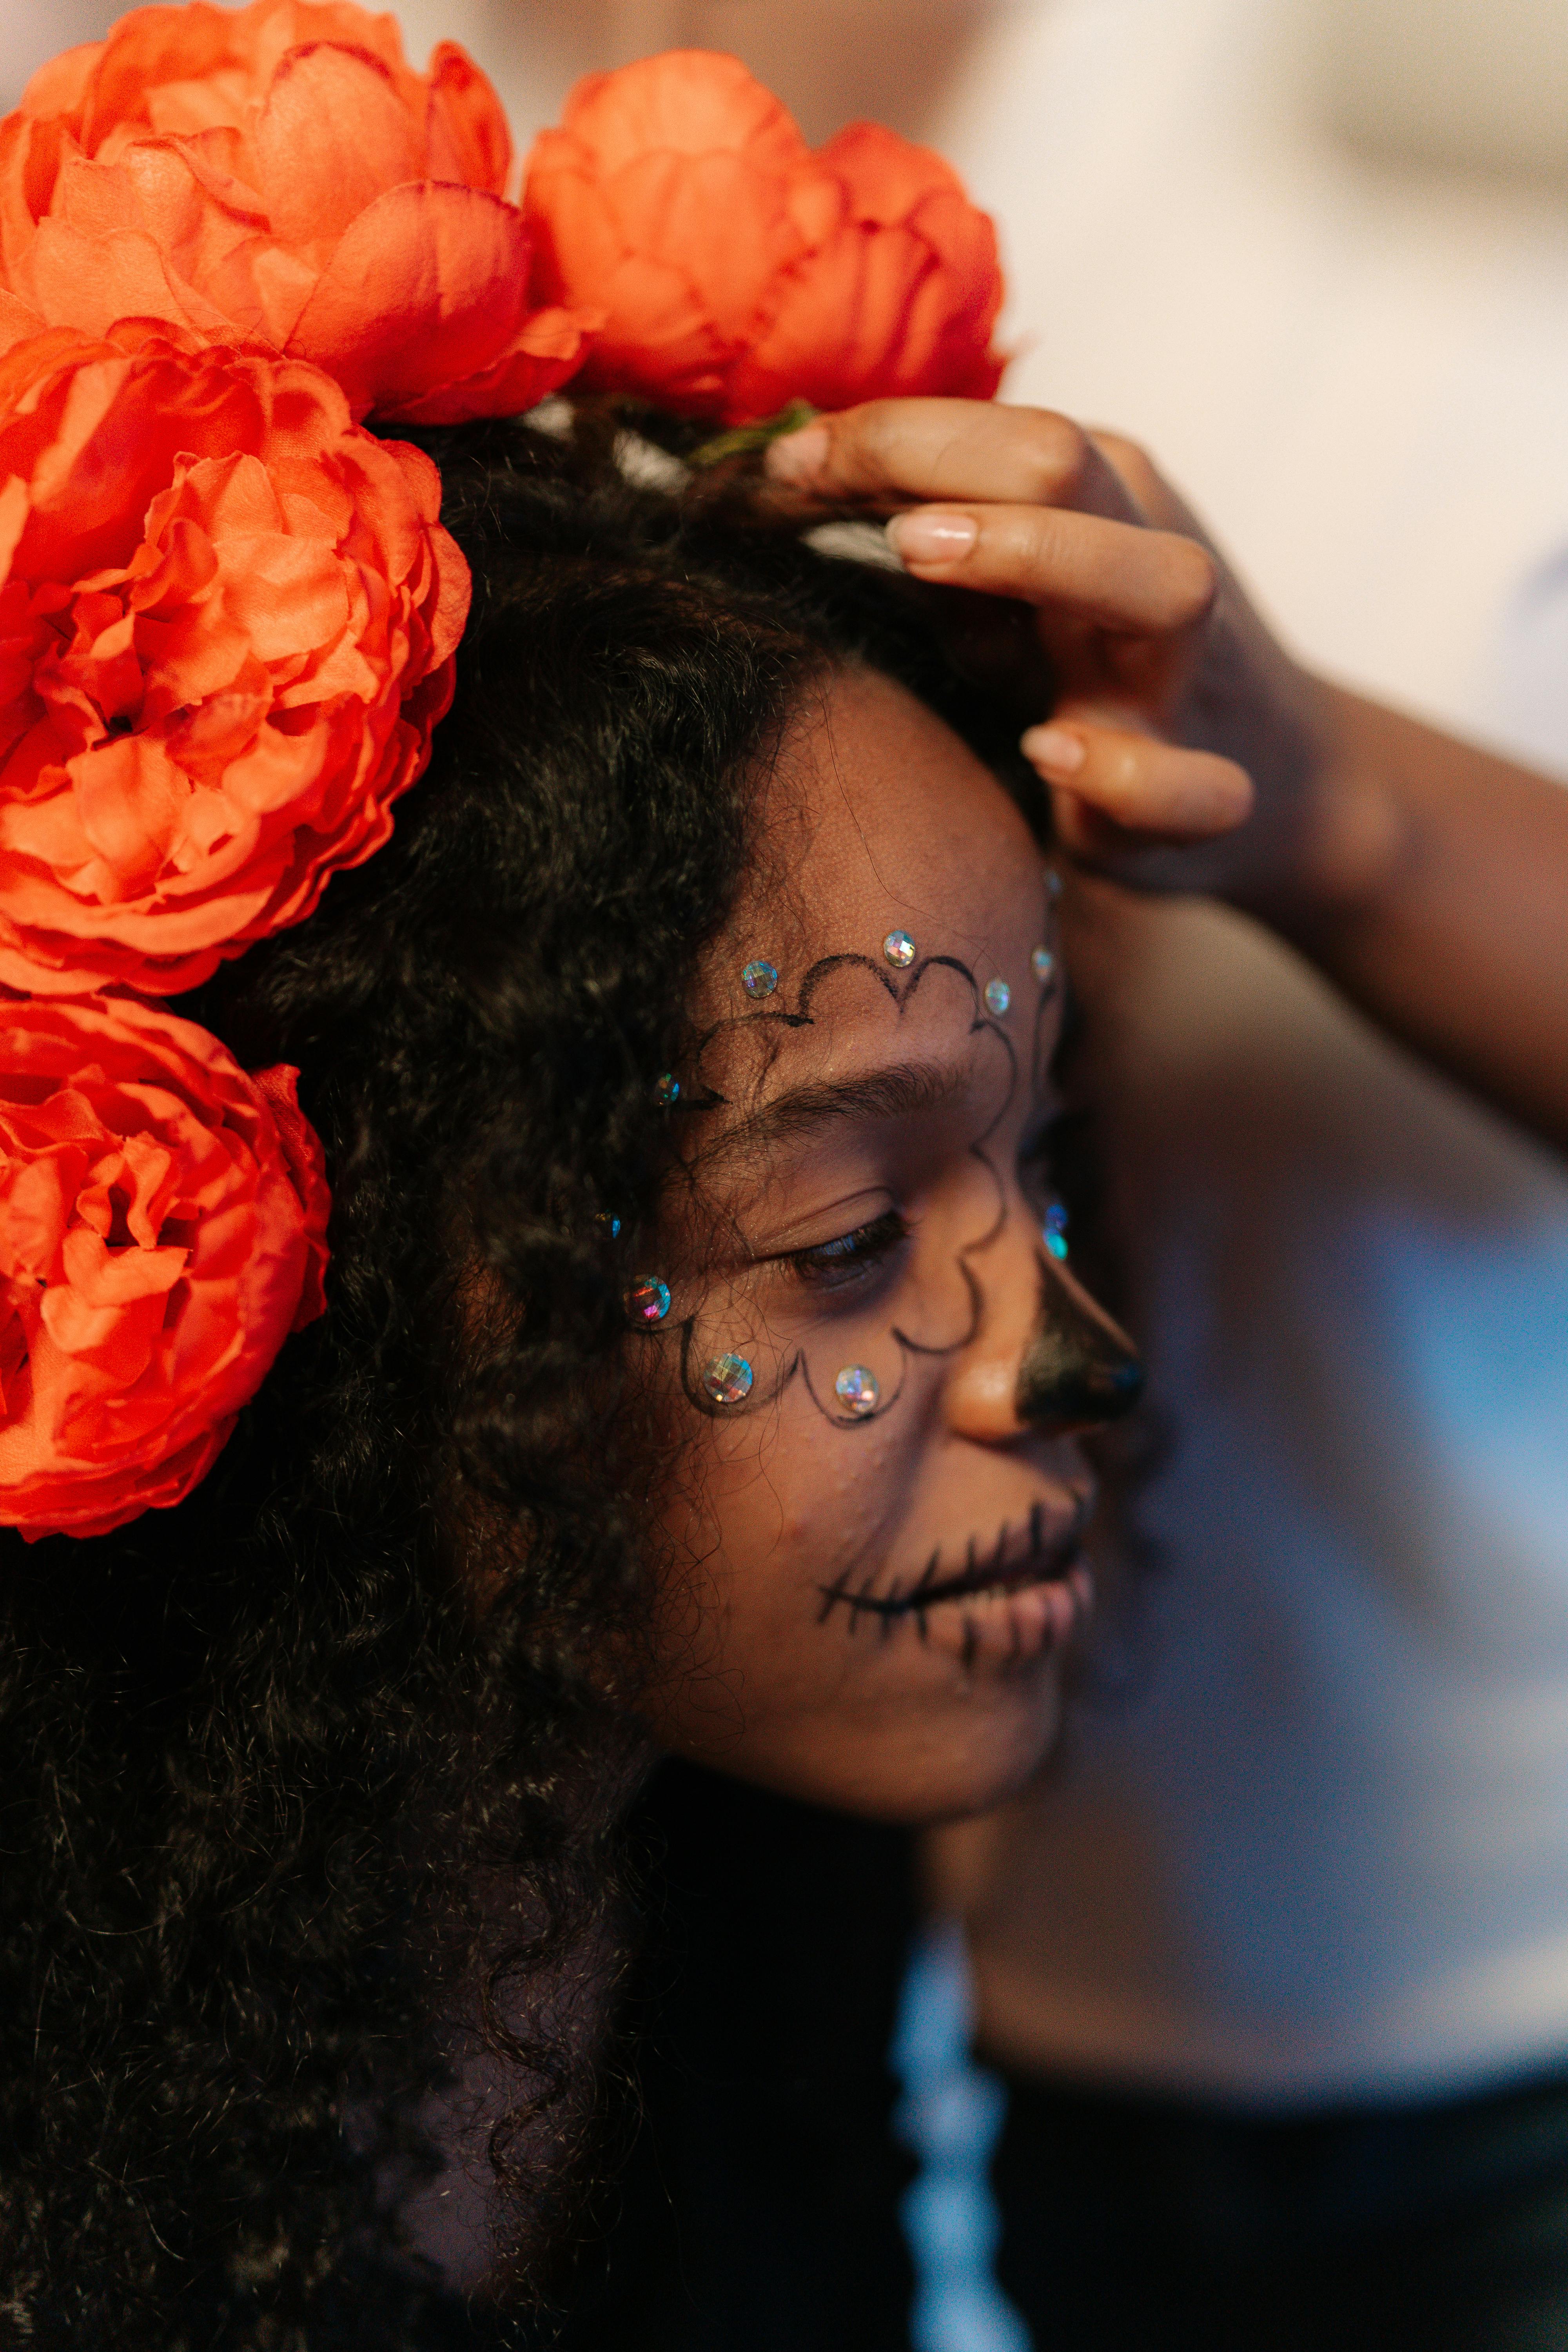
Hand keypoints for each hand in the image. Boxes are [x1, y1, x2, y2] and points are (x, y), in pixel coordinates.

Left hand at [765, 399, 1397, 920]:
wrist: (1279, 785)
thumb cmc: (1100, 671)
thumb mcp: (1018, 590)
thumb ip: (935, 536)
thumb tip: (791, 477)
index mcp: (1108, 501)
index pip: (997, 430)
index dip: (876, 435)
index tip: (771, 465)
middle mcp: (1152, 565)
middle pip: (1072, 463)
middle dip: (943, 460)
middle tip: (821, 481)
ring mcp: (1186, 679)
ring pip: (1162, 586)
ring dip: (1039, 558)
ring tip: (915, 560)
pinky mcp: (1207, 790)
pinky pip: (1187, 780)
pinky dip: (1119, 768)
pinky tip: (1048, 752)